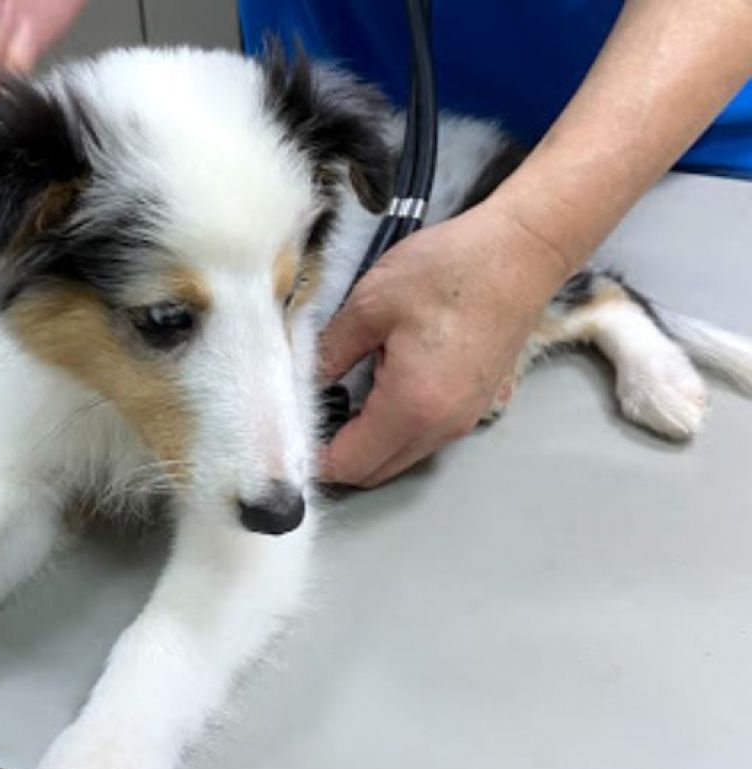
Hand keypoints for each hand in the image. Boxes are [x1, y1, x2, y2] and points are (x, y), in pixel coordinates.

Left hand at [318, 203, 568, 486]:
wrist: (522, 253)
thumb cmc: (450, 270)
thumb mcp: (370, 305)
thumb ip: (329, 352)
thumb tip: (302, 383)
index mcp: (412, 406)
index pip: (349, 462)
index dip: (313, 457)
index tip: (290, 433)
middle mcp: (441, 427)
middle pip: (375, 471)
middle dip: (336, 455)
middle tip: (309, 416)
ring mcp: (464, 420)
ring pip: (399, 456)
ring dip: (365, 441)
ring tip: (342, 396)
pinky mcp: (475, 406)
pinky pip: (423, 437)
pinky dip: (393, 428)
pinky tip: (379, 387)